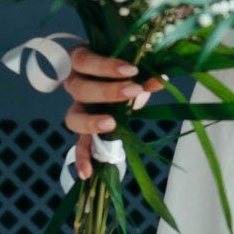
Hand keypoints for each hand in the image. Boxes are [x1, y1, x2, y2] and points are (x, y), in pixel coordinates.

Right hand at [63, 46, 165, 180]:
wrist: (117, 77)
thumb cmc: (120, 67)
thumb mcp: (132, 67)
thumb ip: (144, 72)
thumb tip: (160, 80)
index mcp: (81, 61)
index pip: (84, 60)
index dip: (105, 66)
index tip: (131, 69)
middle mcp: (74, 84)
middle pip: (80, 89)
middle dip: (107, 91)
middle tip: (134, 90)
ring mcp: (76, 108)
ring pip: (73, 117)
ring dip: (92, 123)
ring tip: (111, 124)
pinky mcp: (84, 129)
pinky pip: (79, 144)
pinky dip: (82, 158)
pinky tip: (87, 173)